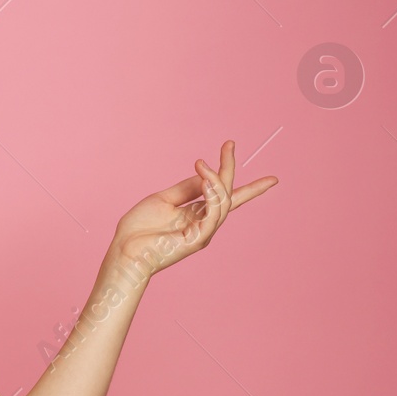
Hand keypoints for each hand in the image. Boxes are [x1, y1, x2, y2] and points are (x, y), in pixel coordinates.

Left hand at [108, 140, 276, 280]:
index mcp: (197, 214)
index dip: (250, 188)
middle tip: (229, 144)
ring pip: (222, 201)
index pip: (227, 198)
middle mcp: (204, 223)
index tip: (272, 179)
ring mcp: (203, 232)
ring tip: (202, 164)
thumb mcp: (164, 199)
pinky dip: (213, 196)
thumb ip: (187, 188)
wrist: (124, 251)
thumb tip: (207, 174)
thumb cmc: (140, 229)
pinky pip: (213, 214)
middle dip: (229, 168)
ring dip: (215, 179)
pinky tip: (206, 182)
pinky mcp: (197, 239)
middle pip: (227, 194)